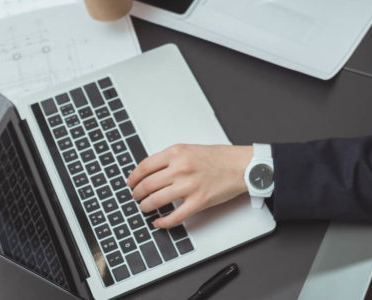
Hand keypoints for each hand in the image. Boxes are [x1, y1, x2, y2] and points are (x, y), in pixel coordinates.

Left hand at [127, 144, 251, 228]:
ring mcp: (189, 185)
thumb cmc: (219, 158)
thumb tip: (151, 171)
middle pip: (147, 184)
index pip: (145, 166)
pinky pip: (175, 216)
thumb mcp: (190, 149)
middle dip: (137, 194)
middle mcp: (180, 168)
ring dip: (146, 207)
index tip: (130, 183)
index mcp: (177, 153)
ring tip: (145, 208)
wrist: (240, 166)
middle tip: (136, 197)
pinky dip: (164, 222)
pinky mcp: (199, 201)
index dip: (134, 177)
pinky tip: (159, 222)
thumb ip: (171, 158)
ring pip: (157, 200)